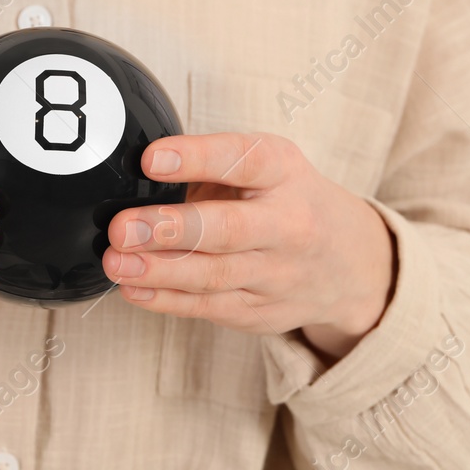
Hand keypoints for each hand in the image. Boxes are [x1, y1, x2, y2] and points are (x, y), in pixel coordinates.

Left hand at [102, 131, 395, 360]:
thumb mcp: (266, 165)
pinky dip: (166, 300)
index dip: (196, 158)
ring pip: (213, 276)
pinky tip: (132, 289)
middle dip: (171, 229)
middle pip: (228, 230)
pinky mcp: (260, 310)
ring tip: (116, 261)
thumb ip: (211, 165)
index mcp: (283, 172)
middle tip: (121, 227)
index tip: (151, 159)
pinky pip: (208, 307)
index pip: (243, 160)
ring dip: (158, 272)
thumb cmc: (286, 199)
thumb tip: (133, 170)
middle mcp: (287, 224)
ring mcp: (276, 273)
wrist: (353, 263)